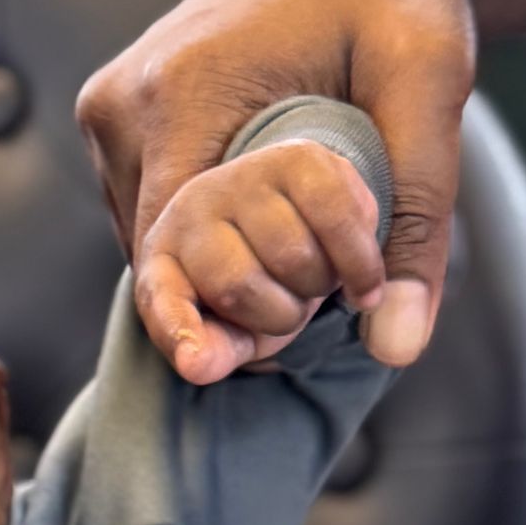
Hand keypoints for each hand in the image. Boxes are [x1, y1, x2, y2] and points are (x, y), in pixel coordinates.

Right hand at [77, 0, 475, 377]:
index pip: (166, 257)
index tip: (284, 335)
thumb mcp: (427, 91)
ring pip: (147, 243)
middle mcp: (121, 105)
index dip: (222, 312)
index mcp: (175, 95)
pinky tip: (258, 228)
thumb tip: (398, 344)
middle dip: (224, 291)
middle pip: (153, 256)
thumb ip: (417, 218)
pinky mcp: (121, 118)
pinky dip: (199, 236)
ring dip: (209, 267)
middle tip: (314, 286)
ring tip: (291, 251)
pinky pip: (148, 213)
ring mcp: (111, 112)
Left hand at [139, 138, 387, 385]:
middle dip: (279, 315)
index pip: (161, 297)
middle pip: (238, 285)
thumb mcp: (233, 331)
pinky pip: (337, 218)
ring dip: (320, 287)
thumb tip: (195, 367)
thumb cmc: (259, 290)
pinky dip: (360, 264)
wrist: (301, 222)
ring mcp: (242, 176)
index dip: (179, 330)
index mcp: (162, 259)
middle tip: (291, 304)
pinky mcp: (299, 158)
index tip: (194, 362)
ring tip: (315, 278)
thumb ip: (215, 351)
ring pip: (293, 257)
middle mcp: (193, 208)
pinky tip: (365, 286)